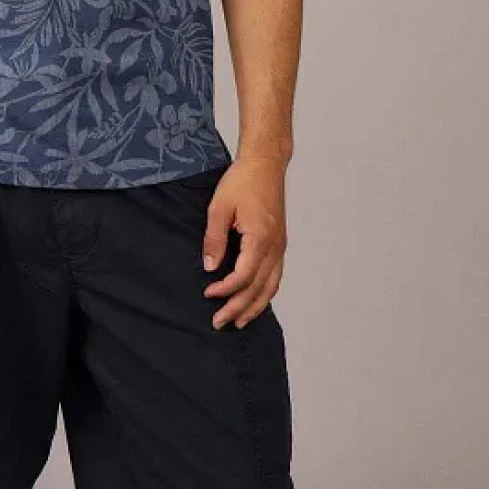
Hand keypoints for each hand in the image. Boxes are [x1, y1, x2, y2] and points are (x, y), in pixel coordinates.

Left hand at [201, 154, 287, 328]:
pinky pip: (276, 276)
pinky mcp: (280, 243)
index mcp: (260, 239)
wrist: (265, 164)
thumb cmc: (242, 181)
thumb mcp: (219, 207)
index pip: (243, 276)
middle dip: (238, 308)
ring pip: (271, 286)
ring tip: (239, 322)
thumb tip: (209, 267)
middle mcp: (275, 247)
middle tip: (219, 323)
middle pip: (258, 288)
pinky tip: (256, 300)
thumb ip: (214, 239)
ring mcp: (280, 246)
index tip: (208, 294)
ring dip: (255, 306)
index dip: (225, 290)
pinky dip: (266, 292)